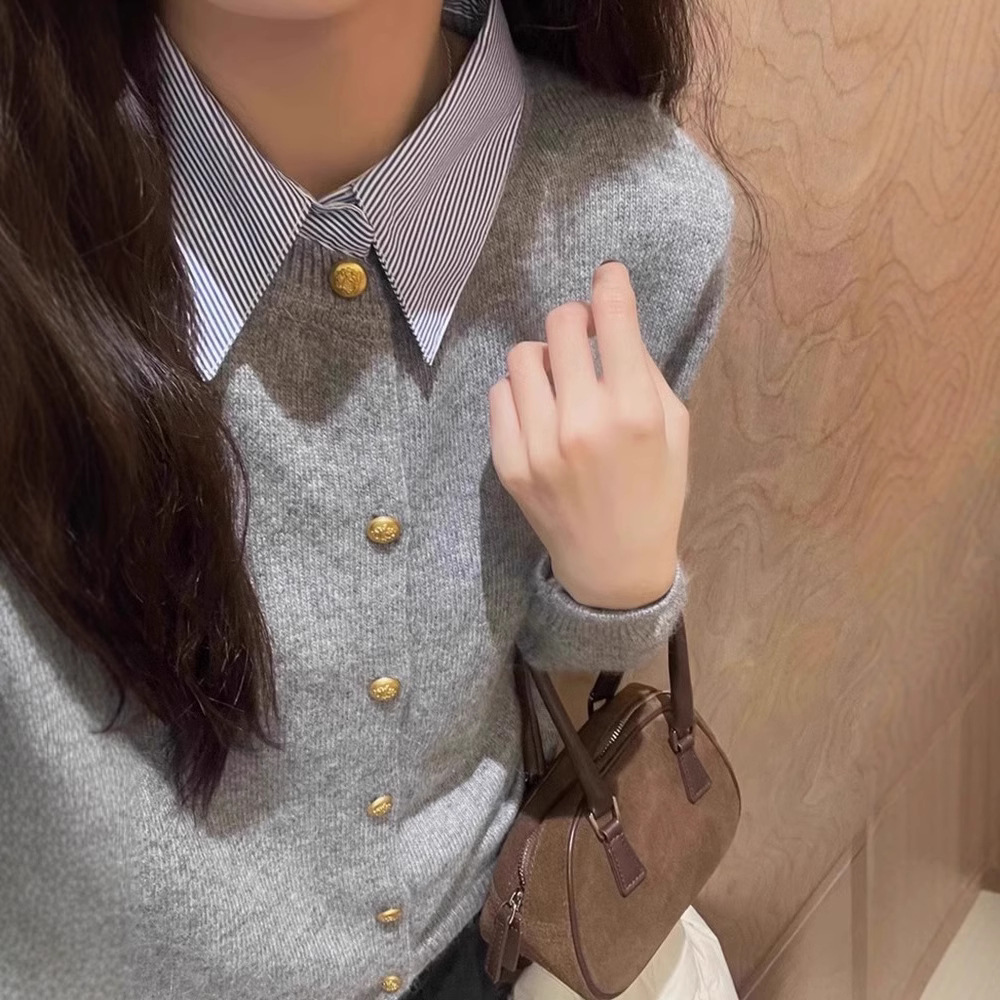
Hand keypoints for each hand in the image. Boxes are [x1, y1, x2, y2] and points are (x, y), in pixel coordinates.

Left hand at [488, 260, 688, 610]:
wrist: (614, 565)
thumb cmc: (656, 493)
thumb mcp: (675, 430)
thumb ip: (645, 373)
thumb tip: (612, 323)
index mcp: (635, 411)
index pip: (613, 318)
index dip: (610, 284)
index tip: (608, 275)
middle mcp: (583, 422)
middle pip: (560, 325)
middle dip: (577, 320)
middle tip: (586, 337)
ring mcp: (539, 444)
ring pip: (523, 356)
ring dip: (545, 359)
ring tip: (560, 382)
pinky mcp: (508, 463)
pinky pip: (499, 394)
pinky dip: (520, 393)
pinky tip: (539, 412)